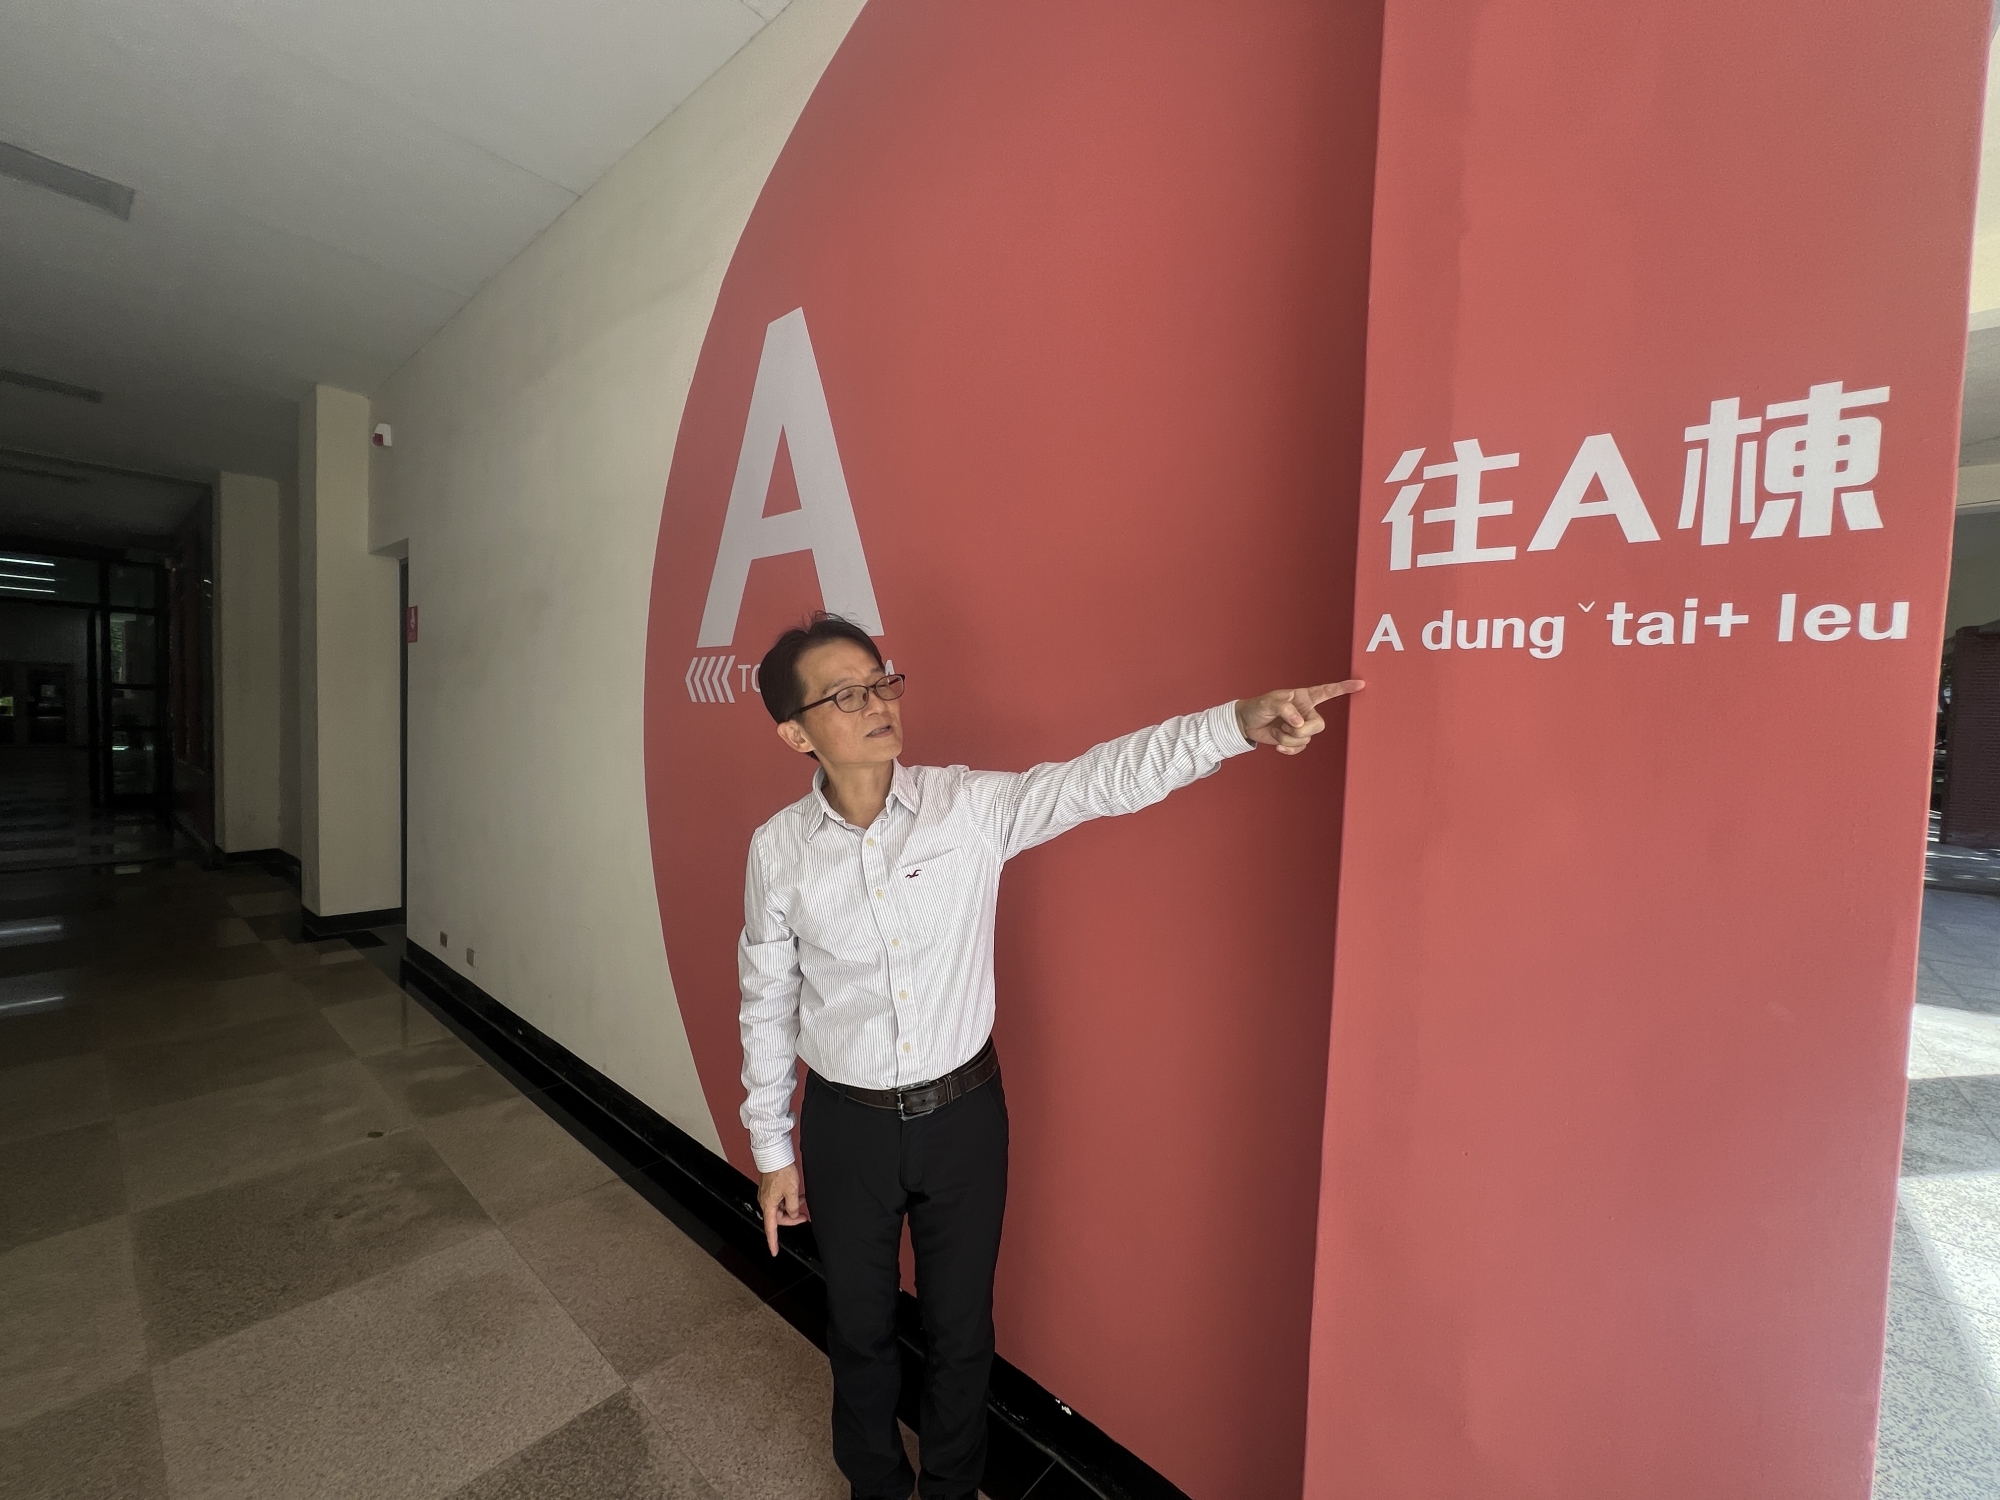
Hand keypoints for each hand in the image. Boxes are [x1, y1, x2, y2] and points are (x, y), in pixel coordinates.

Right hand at [758, 1165, 808, 1255]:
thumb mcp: (792, 1192)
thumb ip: (794, 1207)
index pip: (771, 1229)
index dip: (773, 1242)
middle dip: (792, 1218)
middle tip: (804, 1217)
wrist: (775, 1155)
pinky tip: (798, 1194)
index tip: (774, 1251)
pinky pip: (781, 1199)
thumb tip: (794, 1214)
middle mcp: (765, 1201)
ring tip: (803, 1200)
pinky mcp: (771, 1188)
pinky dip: (789, 1199)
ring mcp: (768, 1194)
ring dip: (792, 1207)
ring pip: (781, 1208)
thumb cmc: (780, 1170)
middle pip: (779, 1218)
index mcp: (768, 1205)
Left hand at [1235, 681, 1363, 754]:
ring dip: (1287, 739)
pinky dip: (1288, 749)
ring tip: (1276, 731)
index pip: (1327, 691)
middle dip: (1300, 731)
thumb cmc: (1258, 707)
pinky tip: (1278, 745)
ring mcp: (1302, 727)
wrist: (1246, 723)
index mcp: (1303, 697)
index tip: (1360, 684)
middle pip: (1318, 725)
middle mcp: (1306, 711)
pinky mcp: (1296, 740)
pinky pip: (1300, 749)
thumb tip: (1298, 722)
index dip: (1343, 688)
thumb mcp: (1269, 703)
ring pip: (1306, 739)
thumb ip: (1285, 709)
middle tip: (1285, 727)